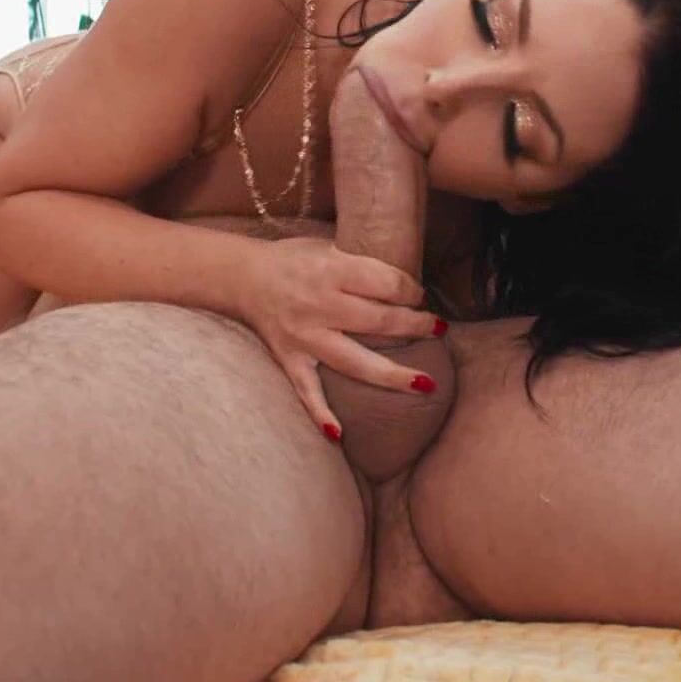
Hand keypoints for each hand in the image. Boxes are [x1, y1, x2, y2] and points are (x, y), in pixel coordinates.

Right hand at [238, 236, 443, 437]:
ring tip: (426, 383)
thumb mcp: (327, 247)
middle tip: (437, 329)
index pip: (385, 284)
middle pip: (379, 322)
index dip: (411, 291)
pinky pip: (307, 391)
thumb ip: (361, 263)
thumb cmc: (293, 260)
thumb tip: (407, 283)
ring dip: (392, 375)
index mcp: (331, 270)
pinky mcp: (290, 359)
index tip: (420, 296)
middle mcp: (319, 305)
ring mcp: (304, 337)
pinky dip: (320, 413)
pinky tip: (339, 434)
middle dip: (415, 325)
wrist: (243, 277)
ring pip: (355, 362)